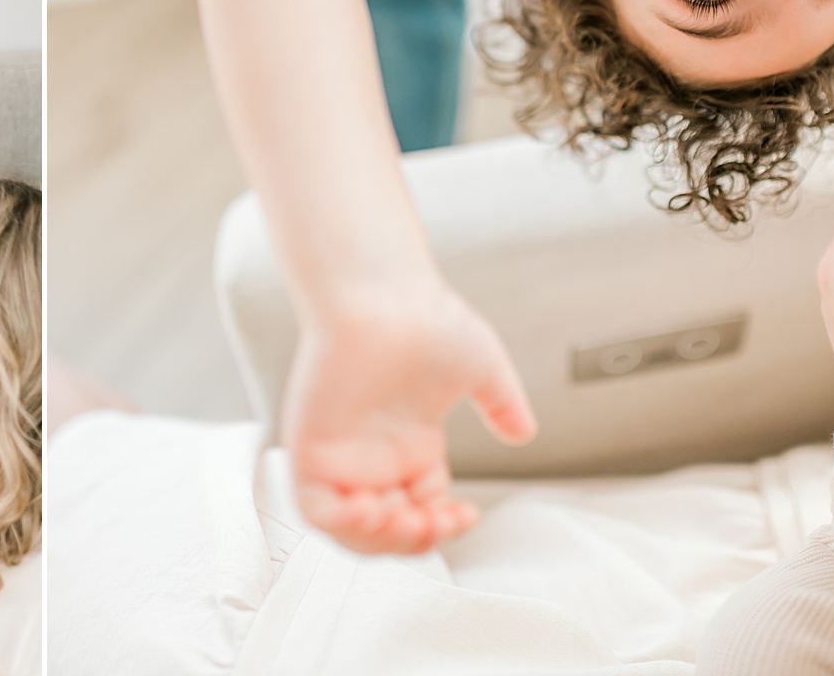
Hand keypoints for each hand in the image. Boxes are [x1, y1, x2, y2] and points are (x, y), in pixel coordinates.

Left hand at [285, 280, 534, 553]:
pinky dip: (342, 526)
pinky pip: (315, 507)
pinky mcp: (309, 444)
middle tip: (439, 525)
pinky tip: (373, 513)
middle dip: (414, 542)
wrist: (385, 292)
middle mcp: (372, 452)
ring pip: (349, 528)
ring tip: (408, 524)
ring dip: (380, 542)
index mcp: (409, 442)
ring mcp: (340, 450)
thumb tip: (524, 431)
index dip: (443, 526)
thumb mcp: (481, 367)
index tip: (467, 514)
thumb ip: (502, 403)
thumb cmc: (425, 316)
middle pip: (386, 529)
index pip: (422, 509)